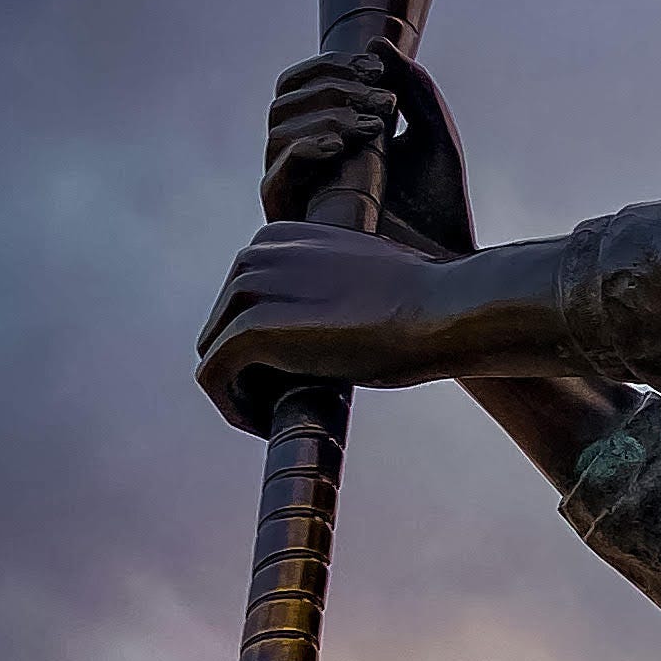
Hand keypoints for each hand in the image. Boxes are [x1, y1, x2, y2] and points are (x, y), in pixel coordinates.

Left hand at [197, 224, 467, 431]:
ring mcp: (252, 287)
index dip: (260, 343)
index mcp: (283, 235)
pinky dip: (233, 406)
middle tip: (285, 403)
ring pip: (214, 350)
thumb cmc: (427, 303)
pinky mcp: (252, 329)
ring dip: (239, 388)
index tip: (291, 375)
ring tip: (278, 415)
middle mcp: (259, 251)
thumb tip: (340, 316)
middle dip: (248, 366)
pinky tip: (266, 424)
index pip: (243, 297)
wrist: (446, 311)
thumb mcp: (368, 278)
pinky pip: (213, 376)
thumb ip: (334, 285)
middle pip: (223, 323)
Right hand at [263, 45, 474, 256]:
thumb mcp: (435, 137)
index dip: (329, 66)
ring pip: (277, 130)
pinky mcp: (291, 224)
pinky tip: (342, 146)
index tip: (373, 66)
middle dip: (332, 87)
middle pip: (284, 100)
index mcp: (328, 134)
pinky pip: (275, 176)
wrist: (448, 269)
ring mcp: (294, 191)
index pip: (301, 84)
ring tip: (374, 125)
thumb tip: (377, 43)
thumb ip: (414, 88)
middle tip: (381, 99)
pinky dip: (305, 150)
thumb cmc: (441, 208)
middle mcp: (303, 161)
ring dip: (325, 115)